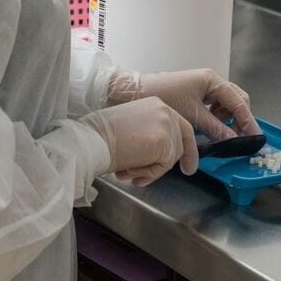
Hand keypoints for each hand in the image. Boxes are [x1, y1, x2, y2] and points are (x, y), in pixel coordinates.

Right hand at [80, 96, 196, 185]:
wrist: (92, 140)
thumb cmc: (101, 134)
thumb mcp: (132, 124)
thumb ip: (151, 132)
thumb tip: (162, 152)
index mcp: (156, 104)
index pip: (181, 126)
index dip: (186, 148)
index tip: (188, 166)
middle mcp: (165, 111)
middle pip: (180, 144)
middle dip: (164, 164)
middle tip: (145, 176)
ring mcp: (166, 125)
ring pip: (171, 157)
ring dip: (151, 170)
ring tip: (128, 170)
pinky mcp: (164, 142)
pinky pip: (164, 166)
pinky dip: (148, 174)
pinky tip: (130, 171)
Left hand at [108, 68, 256, 139]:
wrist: (139, 92)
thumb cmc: (164, 97)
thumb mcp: (193, 116)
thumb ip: (216, 128)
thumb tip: (233, 140)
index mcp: (212, 80)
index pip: (238, 102)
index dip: (248, 121)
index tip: (255, 137)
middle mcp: (210, 80)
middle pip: (236, 100)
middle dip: (240, 118)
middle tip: (238, 137)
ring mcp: (203, 86)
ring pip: (226, 104)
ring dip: (227, 119)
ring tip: (219, 132)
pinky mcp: (196, 93)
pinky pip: (214, 106)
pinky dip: (216, 117)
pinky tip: (210, 127)